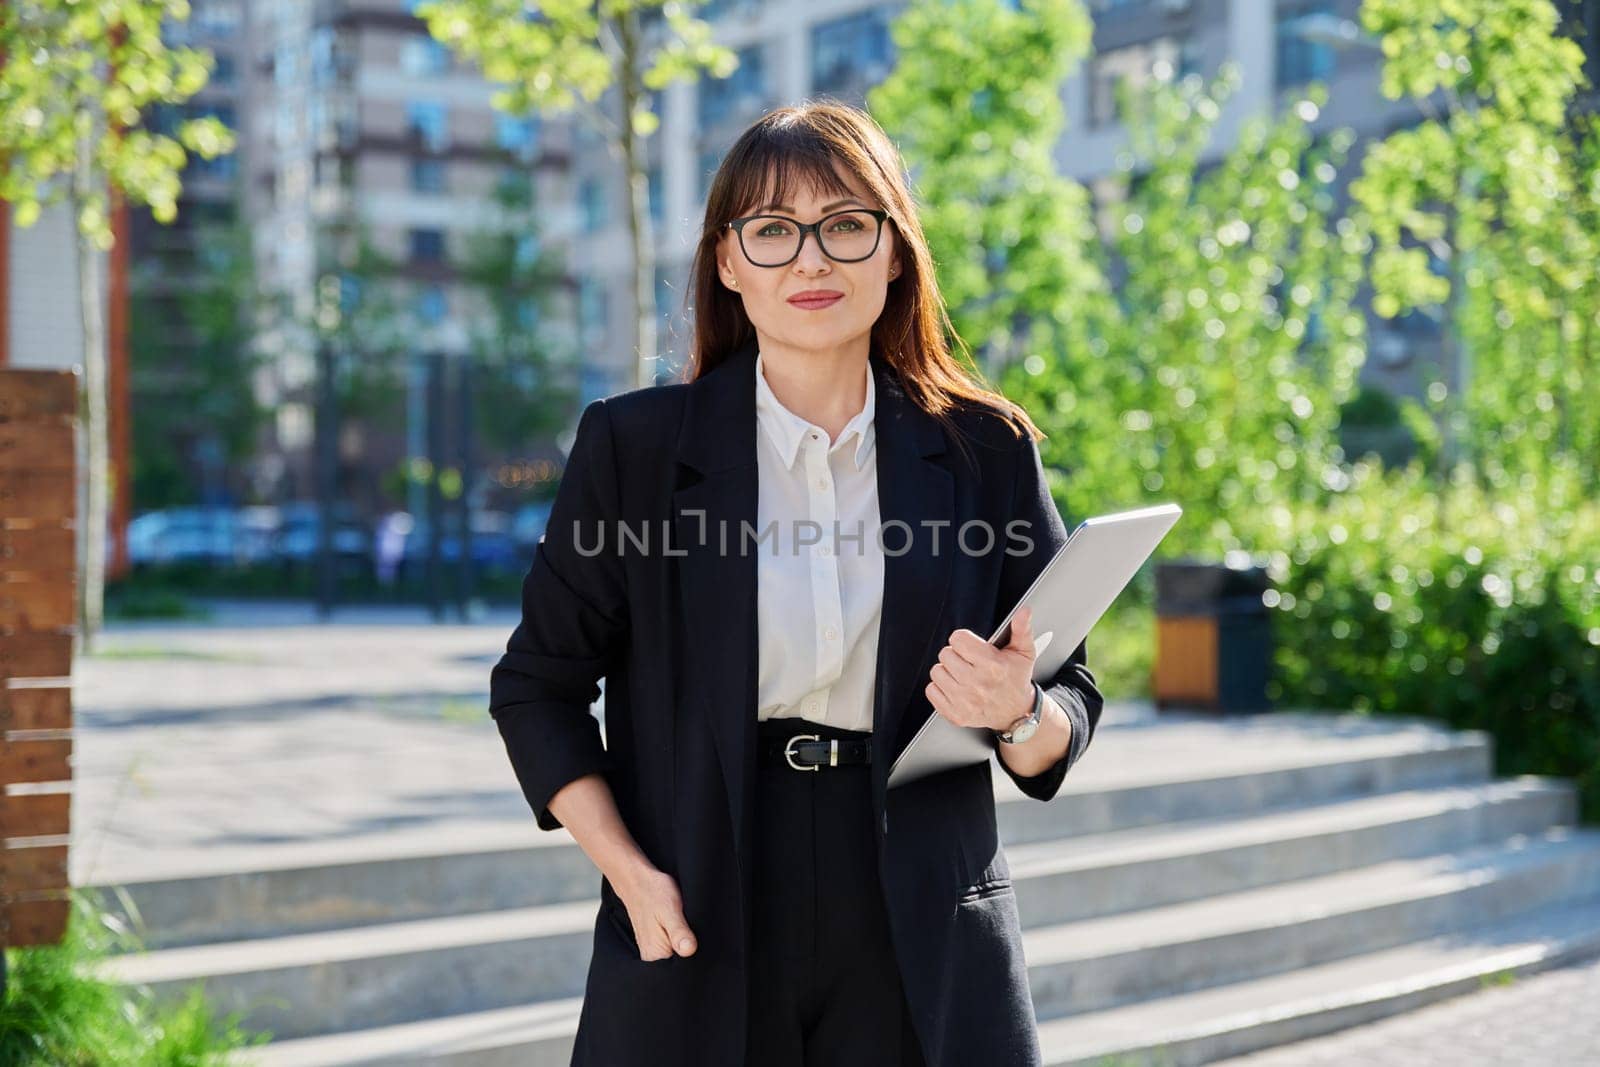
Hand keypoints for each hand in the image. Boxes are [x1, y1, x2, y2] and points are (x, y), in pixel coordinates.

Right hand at [616, 865, 697, 961]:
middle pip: (681, 962)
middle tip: (687, 924)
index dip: (694, 952)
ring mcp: (652, 951)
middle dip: (689, 946)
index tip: (693, 935)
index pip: (683, 967)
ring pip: (678, 953)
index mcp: (654, 955)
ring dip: (685, 940)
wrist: (638, 881)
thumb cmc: (654, 892)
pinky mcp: (654, 943)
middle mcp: (651, 957)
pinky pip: (672, 946)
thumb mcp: (670, 909)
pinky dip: (679, 937)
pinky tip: (677, 925)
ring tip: (680, 923)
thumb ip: (679, 932)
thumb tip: (689, 950)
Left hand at [926, 606, 1038, 733]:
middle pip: (945, 654)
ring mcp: (965, 701)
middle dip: (955, 655)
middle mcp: (977, 684)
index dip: (963, 640)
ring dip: (947, 671)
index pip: (958, 639)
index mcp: (992, 666)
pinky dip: (940, 688)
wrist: (1017, 713)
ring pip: (936, 672)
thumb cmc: (1017, 680)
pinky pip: (931, 691)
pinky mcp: (955, 714)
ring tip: (962, 674)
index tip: (970, 646)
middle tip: (968, 661)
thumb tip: (1024, 612)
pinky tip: (956, 687)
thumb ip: (1022, 629)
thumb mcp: (1024, 653)